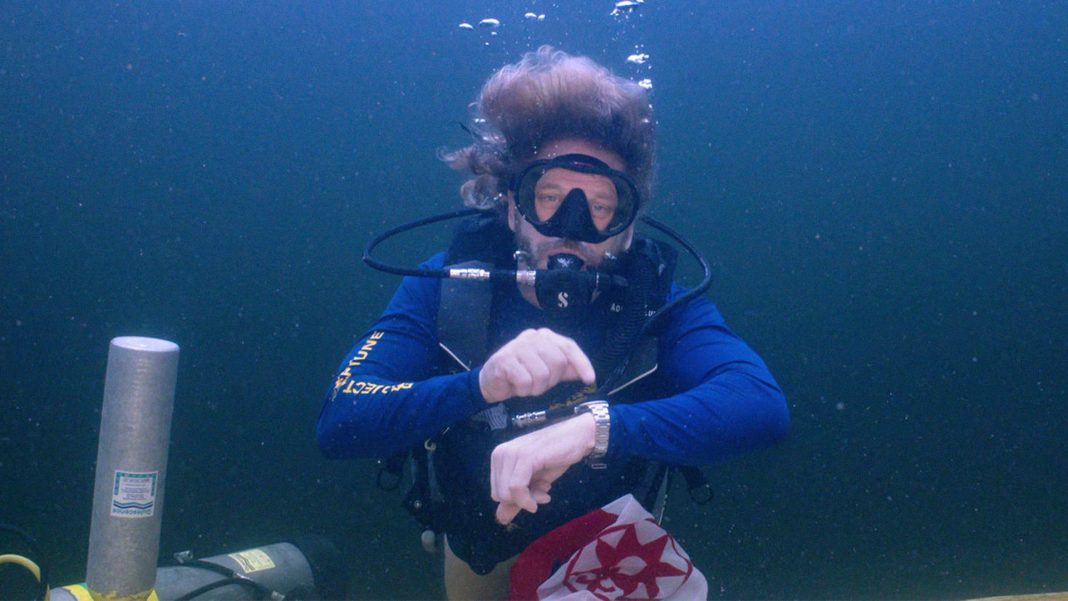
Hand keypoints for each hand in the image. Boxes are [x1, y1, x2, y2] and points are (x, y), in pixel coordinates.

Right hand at [478, 328, 595, 402]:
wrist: (491, 381)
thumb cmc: (522, 374)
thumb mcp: (547, 371)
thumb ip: (566, 369)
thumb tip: (589, 374)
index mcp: (545, 336)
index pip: (568, 346)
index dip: (582, 363)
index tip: (590, 379)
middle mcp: (533, 336)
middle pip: (557, 362)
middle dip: (551, 380)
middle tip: (538, 384)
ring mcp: (518, 346)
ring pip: (542, 374)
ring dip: (535, 388)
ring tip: (526, 386)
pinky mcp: (505, 359)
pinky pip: (526, 381)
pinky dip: (523, 390)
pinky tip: (515, 386)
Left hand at [490, 412, 595, 524]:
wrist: (577, 436)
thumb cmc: (555, 456)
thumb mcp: (533, 481)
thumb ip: (516, 498)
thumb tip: (501, 519)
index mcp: (499, 457)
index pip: (496, 493)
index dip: (516, 500)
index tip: (535, 494)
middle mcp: (500, 453)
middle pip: (500, 496)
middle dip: (522, 501)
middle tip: (542, 493)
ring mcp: (511, 454)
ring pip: (507, 494)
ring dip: (529, 501)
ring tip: (545, 492)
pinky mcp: (525, 457)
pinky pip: (517, 488)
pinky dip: (528, 499)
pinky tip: (545, 496)